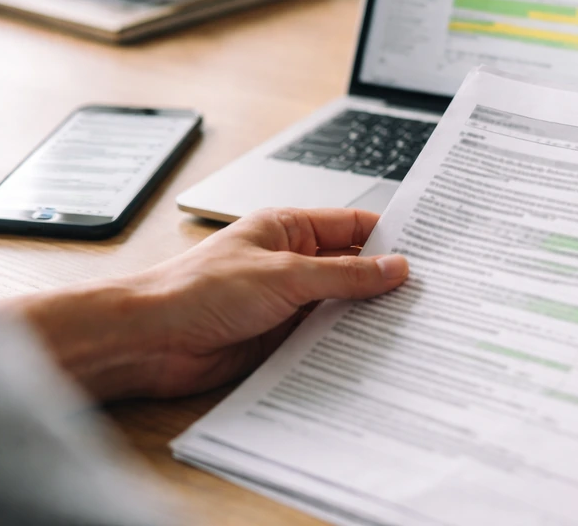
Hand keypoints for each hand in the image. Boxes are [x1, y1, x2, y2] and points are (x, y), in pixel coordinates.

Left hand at [0, 208, 408, 400]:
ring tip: (409, 324)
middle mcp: (290, 262)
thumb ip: (342, 274)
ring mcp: (286, 301)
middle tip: (427, 294)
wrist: (150, 340)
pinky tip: (371, 352)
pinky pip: (323, 337)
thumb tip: (393, 267)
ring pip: (340, 305)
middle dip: (383, 280)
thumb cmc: (197, 290)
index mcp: (288, 228)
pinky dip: (345, 343)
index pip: (352, 225)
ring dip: (365, 315)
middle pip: (350, 267)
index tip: (426, 251)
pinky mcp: (279, 337)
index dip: (389, 237)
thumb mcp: (283, 275)